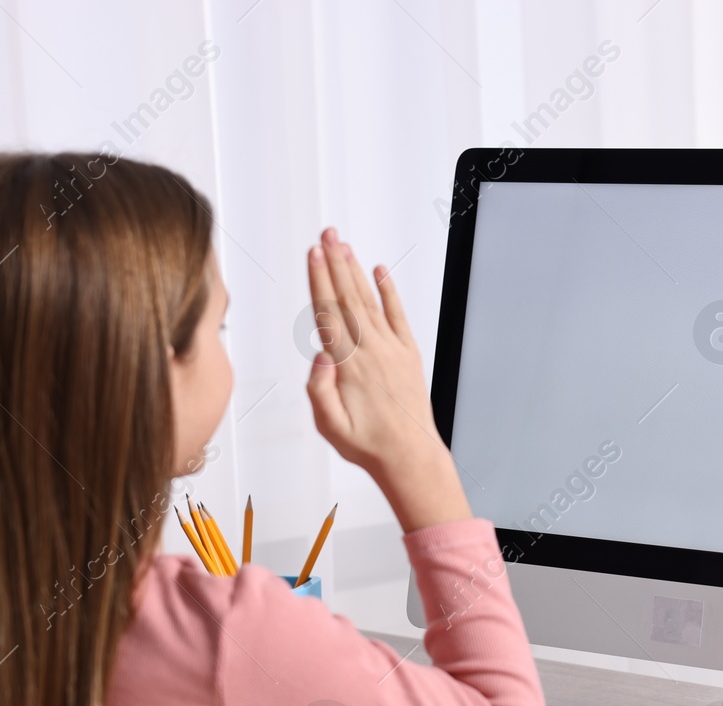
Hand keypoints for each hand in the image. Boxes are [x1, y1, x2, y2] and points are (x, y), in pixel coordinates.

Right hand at [304, 227, 471, 532]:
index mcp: (348, 365)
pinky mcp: (408, 354)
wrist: (410, 455)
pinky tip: (380, 271)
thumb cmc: (367, 444)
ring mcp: (391, 349)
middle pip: (348, 297)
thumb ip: (319, 389)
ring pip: (369, 300)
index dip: (320, 279)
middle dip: (335, 262)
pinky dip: (389, 291)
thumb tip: (320, 354)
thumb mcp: (329, 425)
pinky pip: (397, 315)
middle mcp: (371, 350)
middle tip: (327, 234)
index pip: (329, 312)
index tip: (313, 253)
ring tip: (344, 245)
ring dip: (355, 270)